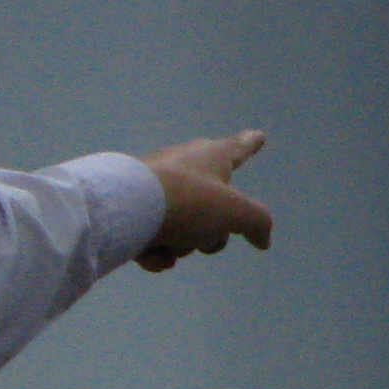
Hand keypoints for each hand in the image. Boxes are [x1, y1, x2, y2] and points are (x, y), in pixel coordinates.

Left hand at [138, 130, 273, 272]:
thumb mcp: (236, 213)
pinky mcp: (132, 208)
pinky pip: (157, 238)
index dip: (251, 144)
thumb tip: (263, 239)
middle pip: (213, 206)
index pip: (239, 148)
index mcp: (212, 157)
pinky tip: (151, 252)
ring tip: (171, 241)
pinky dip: (157, 251)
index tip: (258, 136)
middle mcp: (184, 166)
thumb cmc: (188, 201)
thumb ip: (258, 223)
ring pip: (186, 227)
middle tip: (208, 234)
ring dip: (183, 243)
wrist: (126, 209)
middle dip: (213, 230)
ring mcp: (157, 188)